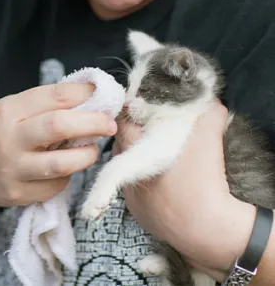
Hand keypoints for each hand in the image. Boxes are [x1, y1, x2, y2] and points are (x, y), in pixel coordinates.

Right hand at [0, 83, 116, 209]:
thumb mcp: (12, 110)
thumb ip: (45, 104)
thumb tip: (89, 96)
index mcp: (8, 111)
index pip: (54, 96)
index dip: (84, 94)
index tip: (102, 95)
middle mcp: (7, 139)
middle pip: (58, 126)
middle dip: (93, 123)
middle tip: (110, 124)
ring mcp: (12, 170)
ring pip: (62, 163)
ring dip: (86, 155)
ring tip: (93, 149)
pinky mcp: (18, 195)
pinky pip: (57, 185)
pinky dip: (68, 175)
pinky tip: (65, 169)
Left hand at [115, 103, 255, 280]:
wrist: (210, 230)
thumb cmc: (204, 182)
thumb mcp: (209, 140)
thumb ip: (210, 116)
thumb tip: (215, 105)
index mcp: (136, 156)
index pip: (122, 126)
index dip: (130, 115)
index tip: (139, 110)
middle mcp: (127, 178)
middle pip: (121, 148)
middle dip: (132, 136)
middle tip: (148, 130)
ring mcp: (132, 200)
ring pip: (124, 171)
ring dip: (135, 159)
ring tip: (154, 155)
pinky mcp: (140, 216)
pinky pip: (134, 192)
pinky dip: (142, 182)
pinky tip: (160, 181)